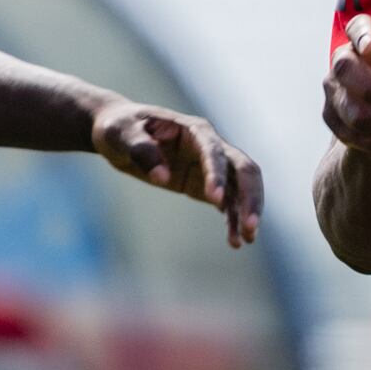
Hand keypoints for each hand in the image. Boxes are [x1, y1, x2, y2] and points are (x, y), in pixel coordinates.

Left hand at [94, 103, 265, 247]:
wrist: (120, 135)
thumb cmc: (120, 128)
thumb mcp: (120, 134)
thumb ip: (141, 150)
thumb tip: (162, 176)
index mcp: (194, 130)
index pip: (214, 152)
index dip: (217, 174)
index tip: (214, 200)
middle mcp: (210, 146)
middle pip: (243, 170)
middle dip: (250, 197)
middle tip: (250, 226)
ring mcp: (211, 167)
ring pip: (240, 189)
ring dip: (246, 213)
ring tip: (246, 240)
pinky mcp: (206, 184)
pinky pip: (227, 203)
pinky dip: (233, 221)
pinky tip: (234, 242)